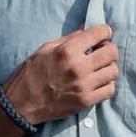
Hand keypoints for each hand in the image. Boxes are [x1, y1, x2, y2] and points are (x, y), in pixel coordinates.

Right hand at [4, 25, 119, 126]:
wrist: (22, 104)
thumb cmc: (31, 74)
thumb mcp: (45, 49)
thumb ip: (67, 40)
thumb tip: (85, 32)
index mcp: (67, 51)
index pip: (99, 34)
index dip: (104, 32)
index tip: (104, 34)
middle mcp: (78, 67)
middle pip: (111, 52)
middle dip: (108, 49)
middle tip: (101, 52)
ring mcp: (84, 86)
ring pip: (113, 71)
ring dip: (108, 67)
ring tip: (99, 69)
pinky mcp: (86, 101)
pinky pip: (110, 90)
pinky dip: (107, 84)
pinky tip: (98, 83)